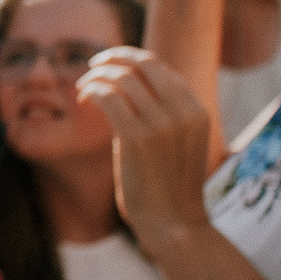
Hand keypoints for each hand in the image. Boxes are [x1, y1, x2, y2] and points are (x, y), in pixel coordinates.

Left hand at [77, 47, 217, 253]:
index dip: (131, 60)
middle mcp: (183, 112)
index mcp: (196, 111)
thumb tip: (131, 83)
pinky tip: (83, 98)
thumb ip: (163, 112)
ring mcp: (161, 124)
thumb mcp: (178, 140)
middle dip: (114, 57)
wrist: (174, 223)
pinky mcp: (136, 138)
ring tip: (84, 88)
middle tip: (94, 64)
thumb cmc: (169, 184)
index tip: (111, 65)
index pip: (161, 68)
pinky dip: (91, 90)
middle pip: (143, 64)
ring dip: (96, 76)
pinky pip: (106, 96)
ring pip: (121, 78)